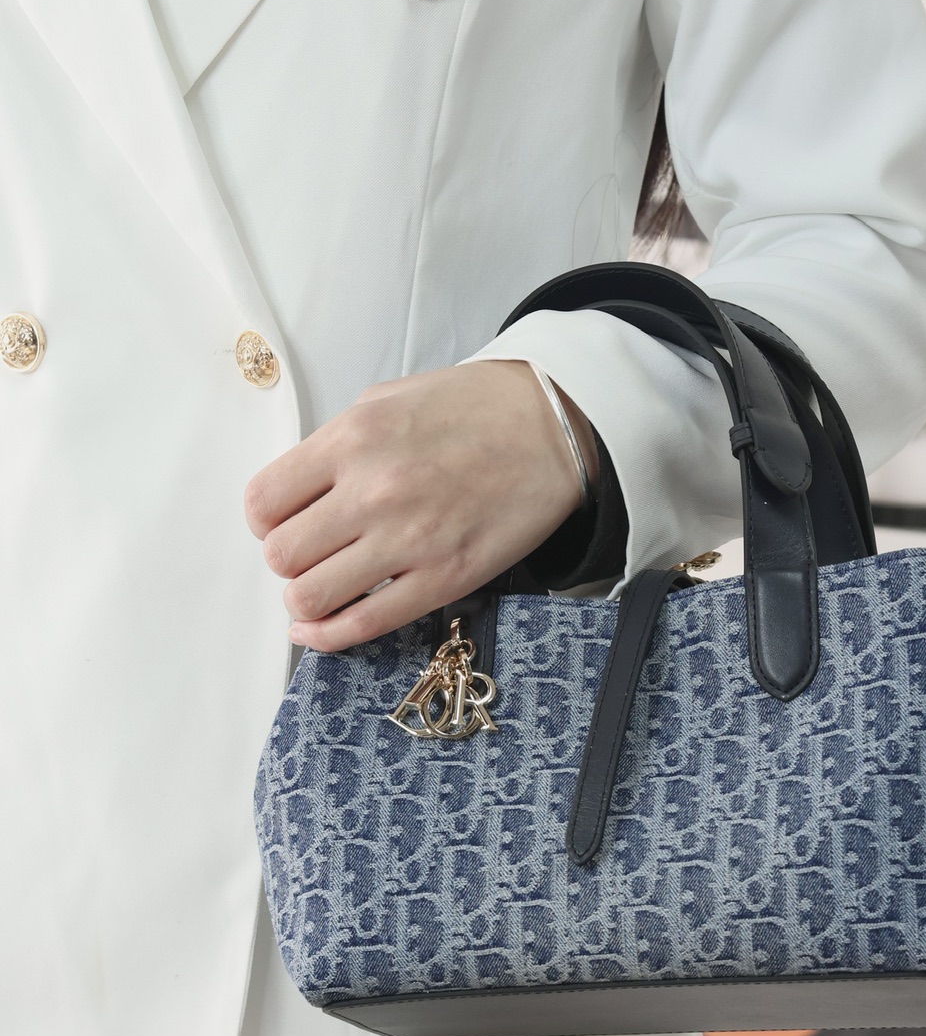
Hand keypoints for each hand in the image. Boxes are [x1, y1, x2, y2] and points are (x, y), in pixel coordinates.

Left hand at [244, 361, 597, 651]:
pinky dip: (329, 635)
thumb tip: (297, 492)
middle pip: (280, 555)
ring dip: (305, 598)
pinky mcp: (443, 578)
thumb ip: (335, 445)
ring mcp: (409, 539)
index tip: (282, 522)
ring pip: (310, 596)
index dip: (265, 520)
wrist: (552, 426)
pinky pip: (364, 623)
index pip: (263, 502)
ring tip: (322, 586)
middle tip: (309, 553)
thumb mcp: (387, 400)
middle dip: (285, 559)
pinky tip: (321, 628)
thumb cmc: (473, 408)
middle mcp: (373, 491)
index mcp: (353, 439)